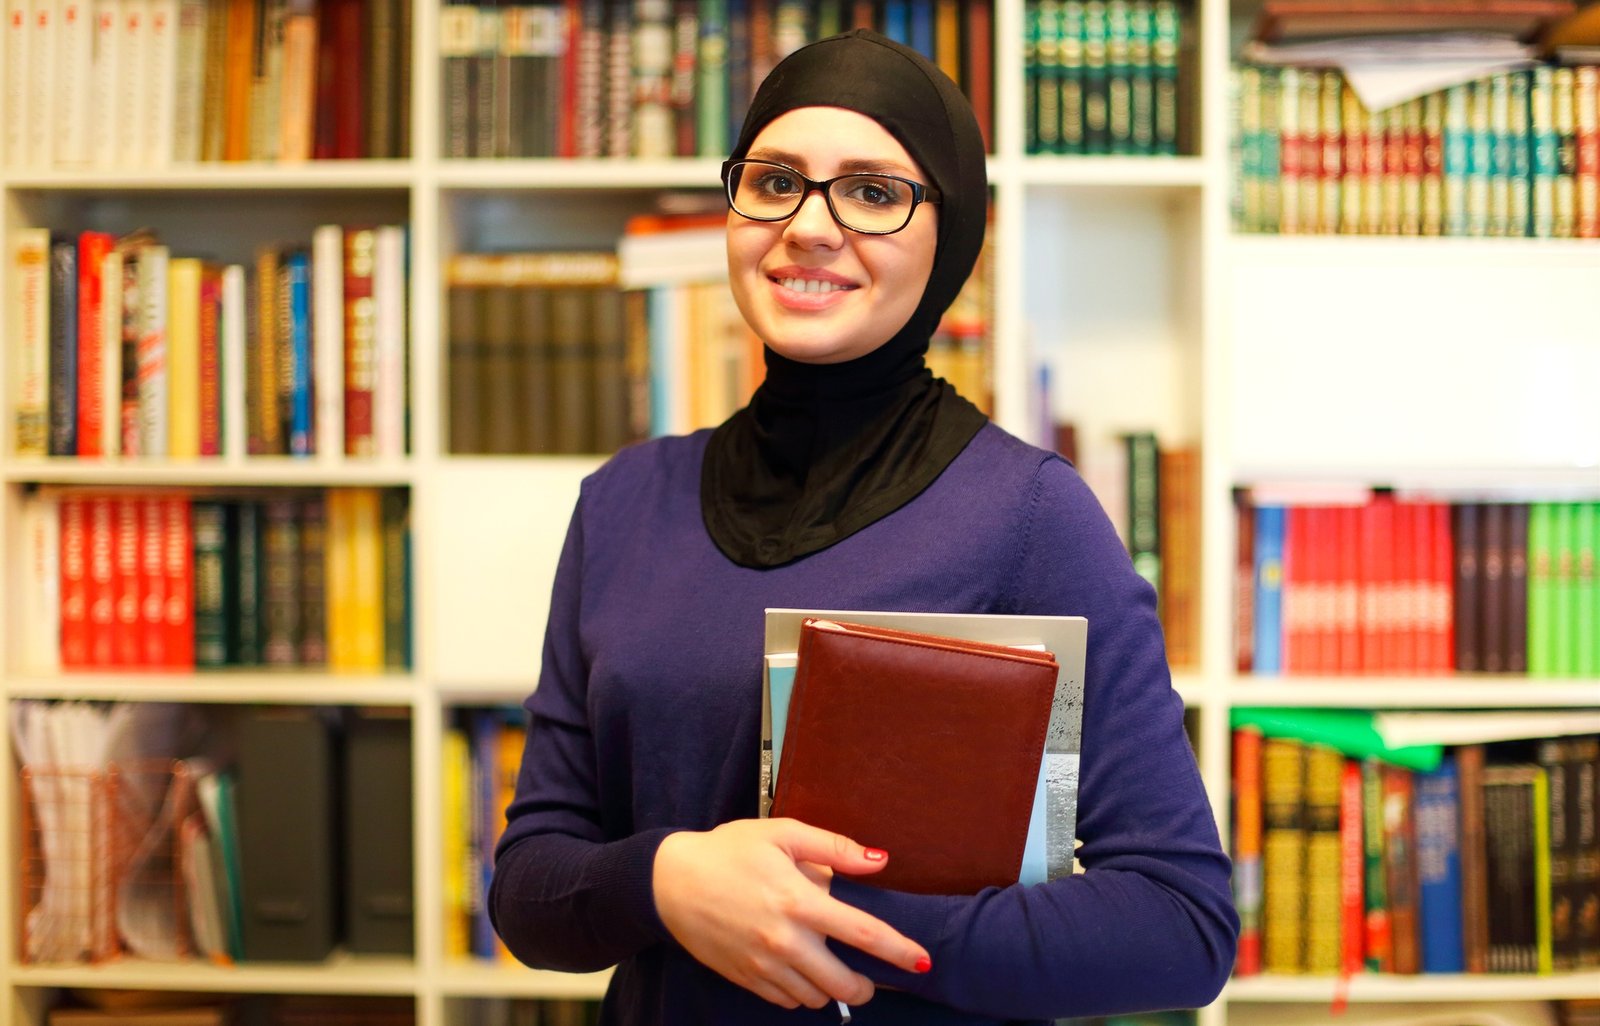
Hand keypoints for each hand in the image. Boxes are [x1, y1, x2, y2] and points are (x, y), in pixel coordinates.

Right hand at [652, 818, 929, 1008]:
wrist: (670, 881)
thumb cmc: (730, 850)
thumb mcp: (782, 833)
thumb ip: (834, 847)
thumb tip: (879, 860)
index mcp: (799, 900)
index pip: (863, 933)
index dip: (898, 951)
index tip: (922, 962)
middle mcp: (784, 940)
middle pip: (842, 983)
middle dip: (866, 986)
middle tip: (868, 977)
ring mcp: (763, 965)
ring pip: (815, 998)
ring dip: (832, 990)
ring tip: (831, 969)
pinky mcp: (745, 979)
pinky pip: (786, 1002)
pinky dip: (802, 994)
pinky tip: (800, 971)